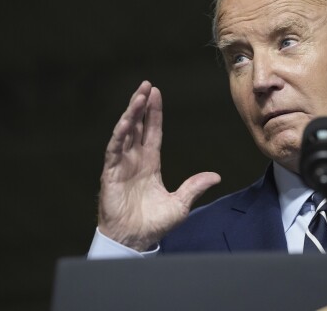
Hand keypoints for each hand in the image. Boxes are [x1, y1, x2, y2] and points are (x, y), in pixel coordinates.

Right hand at [98, 81, 220, 250]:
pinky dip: (119, 134)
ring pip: (125, 132)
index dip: (154, 113)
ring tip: (139, 96)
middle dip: (141, 105)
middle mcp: (135, 160)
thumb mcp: (181, 204)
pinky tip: (127, 121)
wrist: (135, 241)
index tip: (156, 93)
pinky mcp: (110, 173)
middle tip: (146, 85)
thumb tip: (216, 176)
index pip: (152, 132)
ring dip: (131, 114)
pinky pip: (114, 149)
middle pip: (137, 126)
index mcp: (150, 163)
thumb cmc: (154, 224)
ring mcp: (122, 165)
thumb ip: (195, 187)